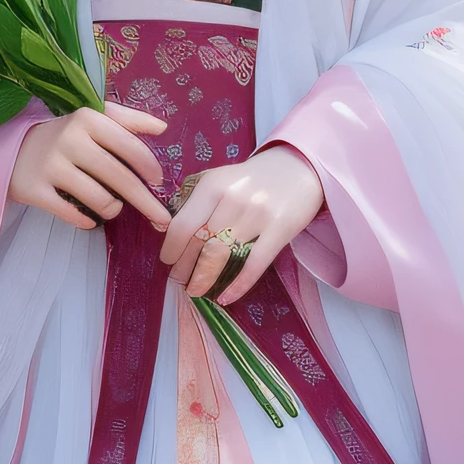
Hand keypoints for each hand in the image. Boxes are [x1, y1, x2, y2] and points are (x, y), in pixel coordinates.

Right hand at [8, 102, 169, 232]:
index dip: (149, 167)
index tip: (159, 182)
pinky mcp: (36, 190)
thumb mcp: (95, 119)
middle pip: (119, 177)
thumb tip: (163, 127)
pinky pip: (73, 215)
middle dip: (145, 201)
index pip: (128, 145)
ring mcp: (51, 166)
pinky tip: (90, 218)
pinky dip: (87, 220)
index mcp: (88, 118)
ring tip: (112, 206)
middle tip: (161, 219)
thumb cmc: (67, 134)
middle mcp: (70, 139)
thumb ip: (129, 120)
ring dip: (113, 209)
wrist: (15, 149)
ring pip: (99, 199)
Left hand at [159, 146, 324, 304]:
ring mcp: (257, 213)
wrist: (297, 167)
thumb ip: (197, 200)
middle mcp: (232, 197)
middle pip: (201, 243)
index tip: (168, 262)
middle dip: (186, 268)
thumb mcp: (221, 179)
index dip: (172, 249)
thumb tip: (165, 229)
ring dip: (206, 279)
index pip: (183, 224)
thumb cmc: (252, 178)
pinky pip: (254, 264)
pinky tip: (226, 297)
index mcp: (213, 184)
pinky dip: (238, 285)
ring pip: (223, 255)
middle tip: (181, 281)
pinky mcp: (279, 228)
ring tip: (198, 291)